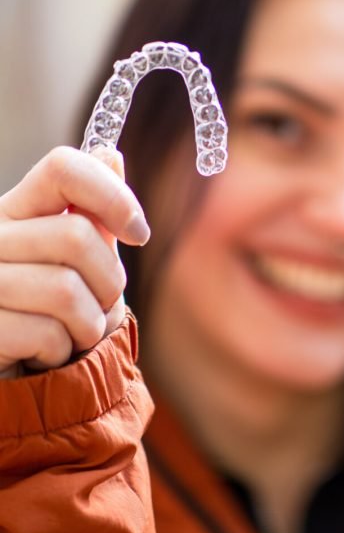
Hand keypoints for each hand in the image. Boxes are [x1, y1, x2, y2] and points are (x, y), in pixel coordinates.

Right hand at [0, 146, 149, 378]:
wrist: (20, 378)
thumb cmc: (54, 312)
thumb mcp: (81, 260)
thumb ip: (93, 213)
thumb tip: (109, 154)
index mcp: (16, 210)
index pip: (64, 168)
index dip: (114, 196)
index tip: (139, 233)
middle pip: (77, 237)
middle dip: (108, 282)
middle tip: (98, 306)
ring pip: (65, 290)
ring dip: (88, 324)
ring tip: (73, 333)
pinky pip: (46, 334)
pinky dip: (62, 351)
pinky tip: (46, 355)